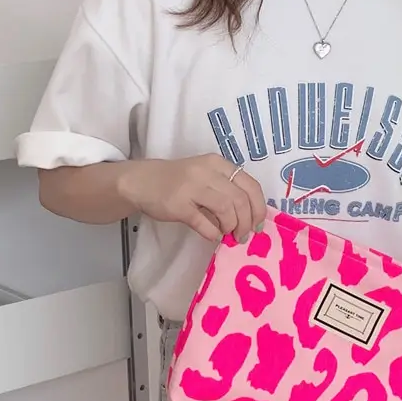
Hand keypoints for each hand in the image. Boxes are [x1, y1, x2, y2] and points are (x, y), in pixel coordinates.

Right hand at [117, 155, 266, 241]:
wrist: (142, 181)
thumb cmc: (178, 181)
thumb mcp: (205, 176)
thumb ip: (226, 190)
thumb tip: (248, 218)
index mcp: (218, 164)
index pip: (250, 185)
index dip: (259, 208)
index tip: (257, 225)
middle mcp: (207, 172)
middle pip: (240, 200)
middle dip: (246, 223)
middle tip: (242, 236)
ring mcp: (192, 187)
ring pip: (226, 209)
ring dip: (231, 227)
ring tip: (227, 235)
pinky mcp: (178, 204)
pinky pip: (204, 223)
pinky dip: (213, 233)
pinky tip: (212, 235)